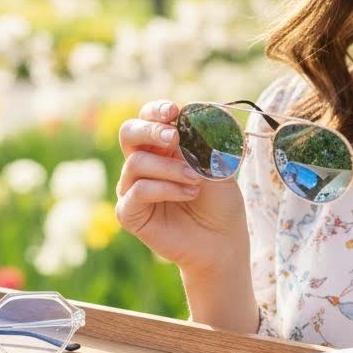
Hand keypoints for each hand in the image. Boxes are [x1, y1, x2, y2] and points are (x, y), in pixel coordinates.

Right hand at [115, 100, 248, 276]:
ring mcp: (132, 188)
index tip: (174, 111)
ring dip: (170, 168)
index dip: (156, 110)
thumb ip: (199, 144)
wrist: (223, 241)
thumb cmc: (220, 201)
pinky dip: (166, 188)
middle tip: (175, 136)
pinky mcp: (129, 212)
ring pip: (136, 162)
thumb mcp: (217, 165)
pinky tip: (189, 194)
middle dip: (150, 129)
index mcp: (162, 147)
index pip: (148, 118)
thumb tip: (187, 122)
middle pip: (129, 132)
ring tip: (196, 180)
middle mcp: (143, 163)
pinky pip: (139, 190)